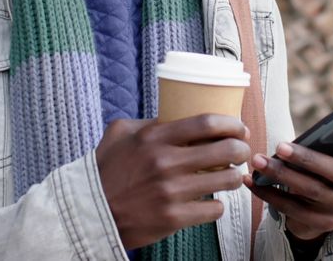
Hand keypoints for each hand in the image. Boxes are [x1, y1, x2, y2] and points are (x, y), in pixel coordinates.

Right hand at [96, 114, 251, 248]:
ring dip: (235, 177)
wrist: (89, 212)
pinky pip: (214, 209)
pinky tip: (211, 202)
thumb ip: (148, 123)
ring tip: (232, 176)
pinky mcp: (174, 218)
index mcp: (154, 138)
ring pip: (226, 181)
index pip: (207, 123)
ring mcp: (171, 192)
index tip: (239, 127)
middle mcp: (166, 163)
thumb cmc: (105, 170)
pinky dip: (217, 206)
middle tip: (242, 151)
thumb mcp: (120, 133)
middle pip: (225, 151)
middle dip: (242, 149)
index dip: (231, 124)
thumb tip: (175, 115)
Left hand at [243, 121, 332, 240]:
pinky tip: (252, 181)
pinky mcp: (323, 222)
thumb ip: (327, 140)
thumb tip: (300, 135)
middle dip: (306, 159)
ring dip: (281, 175)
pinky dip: (269, 194)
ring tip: (259, 161)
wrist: (322, 205)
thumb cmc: (325, 163)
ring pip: (310, 190)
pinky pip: (292, 208)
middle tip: (280, 146)